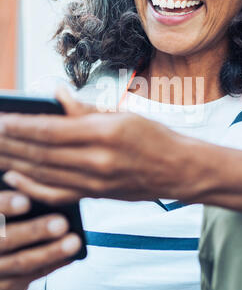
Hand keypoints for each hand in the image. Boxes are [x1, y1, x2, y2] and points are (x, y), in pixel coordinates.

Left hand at [0, 88, 212, 203]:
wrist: (177, 170)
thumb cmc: (155, 137)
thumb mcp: (123, 114)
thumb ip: (85, 107)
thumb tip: (56, 93)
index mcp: (105, 133)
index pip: (51, 130)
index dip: (22, 125)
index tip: (2, 119)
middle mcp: (97, 161)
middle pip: (41, 153)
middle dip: (11, 143)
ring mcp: (95, 182)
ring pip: (43, 174)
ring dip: (15, 162)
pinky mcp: (95, 196)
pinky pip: (56, 194)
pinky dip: (31, 188)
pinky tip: (14, 178)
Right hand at [0, 190, 80, 289]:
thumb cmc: (5, 229)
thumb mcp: (5, 218)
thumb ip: (17, 205)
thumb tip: (44, 196)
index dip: (6, 205)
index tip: (27, 201)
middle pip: (5, 240)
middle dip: (35, 231)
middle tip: (62, 223)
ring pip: (21, 262)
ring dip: (51, 252)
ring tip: (74, 241)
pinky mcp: (3, 288)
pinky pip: (30, 277)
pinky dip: (52, 265)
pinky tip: (70, 256)